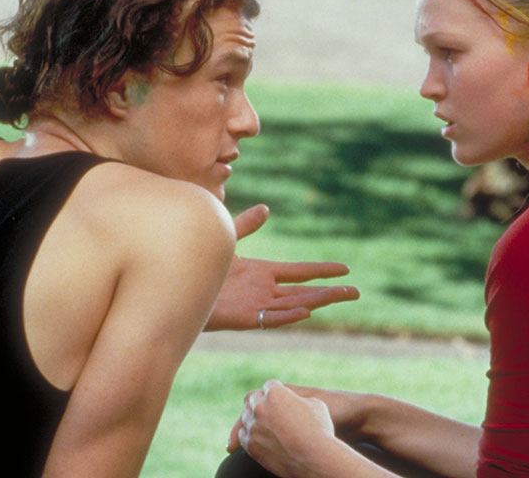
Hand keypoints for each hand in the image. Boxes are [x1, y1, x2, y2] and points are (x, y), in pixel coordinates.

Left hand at [205, 204, 358, 330]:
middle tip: (356, 292)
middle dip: (330, 292)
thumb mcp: (227, 241)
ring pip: (294, 304)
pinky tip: (306, 311)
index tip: (345, 269)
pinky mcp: (242, 318)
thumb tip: (266, 209)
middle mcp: (263, 290)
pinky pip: (270, 318)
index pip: (300, 272)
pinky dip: (288, 316)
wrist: (173, 287)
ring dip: (318, 301)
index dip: (322, 270)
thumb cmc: (196, 267)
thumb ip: (246, 226)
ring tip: (342, 297)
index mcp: (262, 273)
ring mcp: (255, 305)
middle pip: (304, 291)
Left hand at [229, 380, 340, 476]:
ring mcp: (253, 426)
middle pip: (253, 399)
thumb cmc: (320, 429)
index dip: (275, 391)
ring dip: (253, 418)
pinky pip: (244, 435)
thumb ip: (298, 400)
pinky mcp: (251, 445)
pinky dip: (249, 434)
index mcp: (275, 393)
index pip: (269, 386)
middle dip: (260, 403)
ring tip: (261, 424)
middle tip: (267, 409)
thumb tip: (295, 403)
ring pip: (246, 417)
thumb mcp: (314, 404)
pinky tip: (256, 436)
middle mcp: (260, 407)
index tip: (277, 396)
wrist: (317, 457)